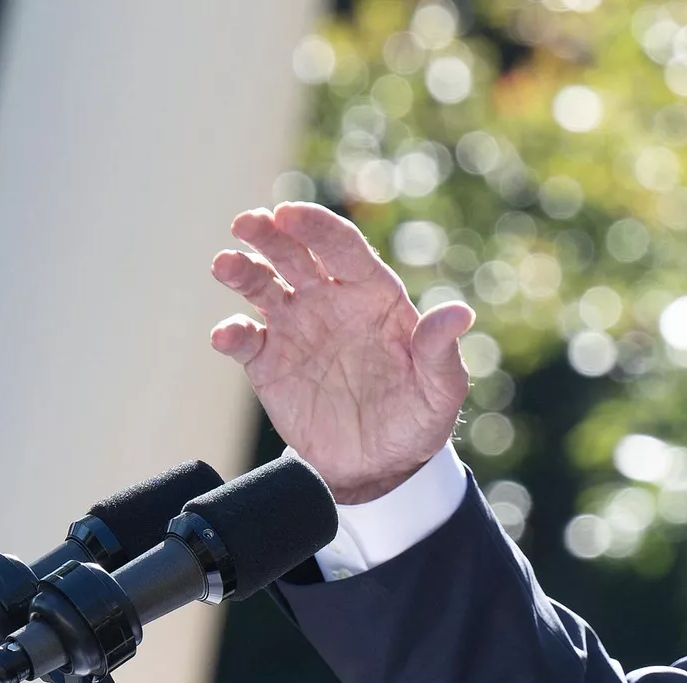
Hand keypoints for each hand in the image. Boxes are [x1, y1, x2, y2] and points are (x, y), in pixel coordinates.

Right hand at [209, 202, 475, 503]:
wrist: (382, 465)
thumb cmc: (419, 417)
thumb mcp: (441, 387)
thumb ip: (440, 349)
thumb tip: (460, 313)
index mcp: (373, 294)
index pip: (343, 247)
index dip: (317, 227)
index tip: (290, 213)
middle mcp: (330, 301)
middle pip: (295, 255)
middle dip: (270, 234)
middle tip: (248, 222)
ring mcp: (296, 329)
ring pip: (262, 286)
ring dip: (242, 271)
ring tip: (226, 264)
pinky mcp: (269, 363)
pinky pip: (245, 340)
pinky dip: (233, 334)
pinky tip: (229, 336)